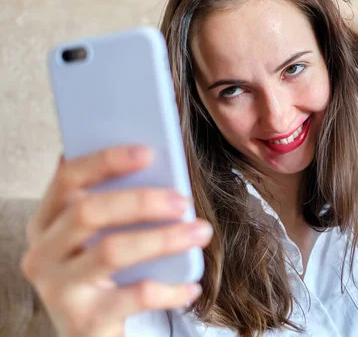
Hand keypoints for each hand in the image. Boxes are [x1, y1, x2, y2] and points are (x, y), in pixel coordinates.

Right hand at [20, 146, 212, 336]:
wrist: (89, 331)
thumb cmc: (104, 272)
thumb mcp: (100, 237)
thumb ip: (116, 206)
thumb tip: (158, 165)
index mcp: (47, 222)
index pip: (67, 179)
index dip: (106, 161)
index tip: (148, 151)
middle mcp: (42, 253)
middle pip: (88, 212)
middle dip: (141, 201)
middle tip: (183, 200)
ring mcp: (58, 288)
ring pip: (111, 251)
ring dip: (164, 239)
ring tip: (201, 232)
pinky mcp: (83, 320)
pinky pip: (134, 296)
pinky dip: (170, 288)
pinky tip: (192, 285)